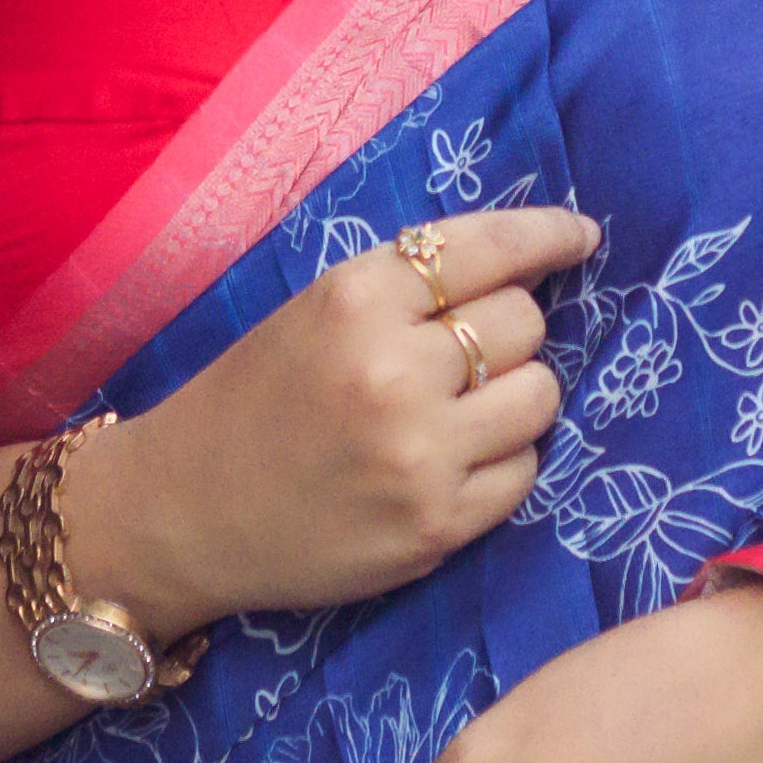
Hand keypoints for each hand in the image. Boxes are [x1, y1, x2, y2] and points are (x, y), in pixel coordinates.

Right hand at [70, 204, 596, 640]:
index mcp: (354, 298)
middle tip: (467, 352)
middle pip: (524, 323)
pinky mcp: (436, 526)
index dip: (549, 236)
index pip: (489, 248)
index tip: (581, 237)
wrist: (181, 513)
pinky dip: (502, 462)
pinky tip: (452, 462)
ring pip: (539, 395)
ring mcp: (419, 454)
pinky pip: (524, 472)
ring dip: (515, 396)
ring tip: (462, 410)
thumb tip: (531, 265)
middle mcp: (393, 371)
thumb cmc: (252, 399)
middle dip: (510, 330)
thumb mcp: (316, 311)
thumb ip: (410, 286)